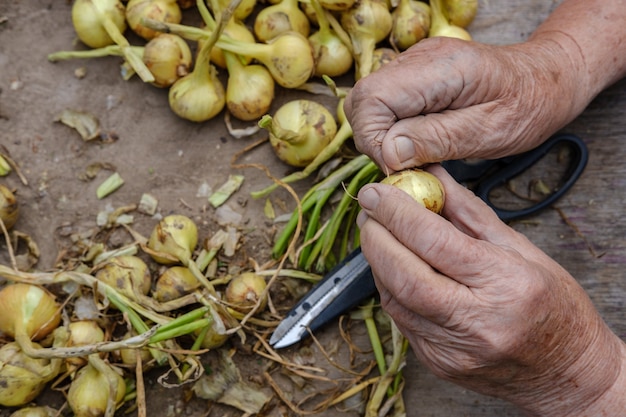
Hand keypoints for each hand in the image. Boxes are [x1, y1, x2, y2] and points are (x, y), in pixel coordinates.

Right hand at [344, 36, 585, 172]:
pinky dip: (392, 130)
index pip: (372, 98)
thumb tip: (388, 152)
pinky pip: (385, 105)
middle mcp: (419, 58)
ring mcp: (413, 64)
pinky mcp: (414, 75)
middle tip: (407, 166)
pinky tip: (419, 142)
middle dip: (374, 141)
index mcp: (441, 68)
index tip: (399, 168)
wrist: (547, 77)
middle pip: (362, 100)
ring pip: (368, 104)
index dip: (374, 139)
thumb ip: (438, 139)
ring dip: (382, 138)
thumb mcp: (491, 132)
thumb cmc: (528, 105)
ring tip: (416, 156)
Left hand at [356, 165, 625, 415]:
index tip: (377, 191)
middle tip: (369, 209)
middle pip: (404, 274)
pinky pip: (400, 318)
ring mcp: (454, 349)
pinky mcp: (438, 363)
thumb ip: (468, 212)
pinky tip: (395, 266)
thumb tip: (432, 176)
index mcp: (506, 285)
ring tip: (380, 232)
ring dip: (378, 259)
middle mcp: (476, 323)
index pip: (435, 242)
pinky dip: (391, 286)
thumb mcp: (521, 249)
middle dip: (376, 235)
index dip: (397, 211)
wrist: (566, 374)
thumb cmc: (553, 307)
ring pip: (394, 297)